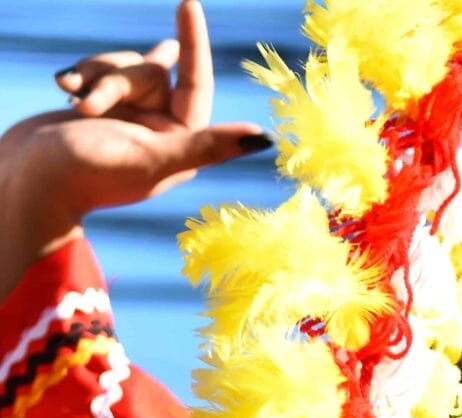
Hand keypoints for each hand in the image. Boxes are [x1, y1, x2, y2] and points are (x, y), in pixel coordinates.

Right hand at [0, 1, 268, 289]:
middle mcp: (159, 131)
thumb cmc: (84, 174)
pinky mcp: (99, 110)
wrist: (23, 181)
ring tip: (73, 105)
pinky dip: (78, 76)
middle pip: (149, 71)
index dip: (192, 42)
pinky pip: (96, 72)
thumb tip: (263, 138)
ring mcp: (128, 119)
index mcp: (181, 145)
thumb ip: (206, 146)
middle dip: (115, 78)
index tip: (187, 2)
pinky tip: (61, 90)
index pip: (195, 81)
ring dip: (94, 77)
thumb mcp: (151, 157)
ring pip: (121, 67)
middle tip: (87, 109)